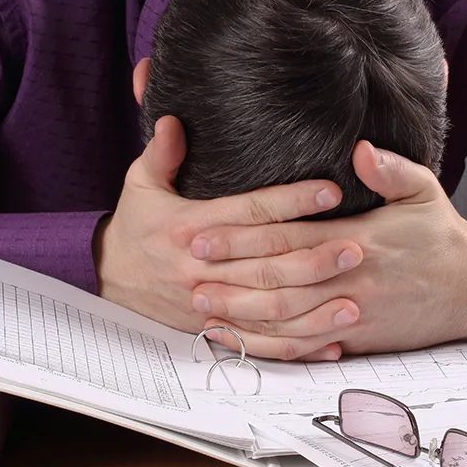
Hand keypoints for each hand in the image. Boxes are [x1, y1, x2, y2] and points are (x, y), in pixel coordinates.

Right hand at [94, 116, 364, 335]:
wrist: (110, 281)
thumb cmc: (137, 227)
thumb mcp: (140, 185)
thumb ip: (160, 153)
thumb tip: (172, 119)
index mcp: (190, 227)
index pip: (249, 213)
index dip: (290, 202)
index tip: (330, 191)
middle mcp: (203, 269)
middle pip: (266, 264)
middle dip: (313, 257)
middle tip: (356, 246)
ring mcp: (211, 305)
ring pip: (268, 311)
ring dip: (313, 309)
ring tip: (354, 301)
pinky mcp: (216, 330)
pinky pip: (262, 344)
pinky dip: (298, 347)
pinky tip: (332, 343)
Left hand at [190, 141, 466, 359]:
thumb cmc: (445, 236)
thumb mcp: (425, 190)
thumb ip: (390, 168)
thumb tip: (358, 150)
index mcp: (360, 239)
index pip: (288, 236)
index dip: (242, 236)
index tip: (204, 231)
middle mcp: (351, 280)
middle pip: (278, 279)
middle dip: (229, 275)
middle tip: (188, 271)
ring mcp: (354, 314)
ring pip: (288, 319)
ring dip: (242, 315)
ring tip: (203, 308)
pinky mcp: (359, 339)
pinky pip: (309, 346)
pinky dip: (273, 347)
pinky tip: (245, 341)